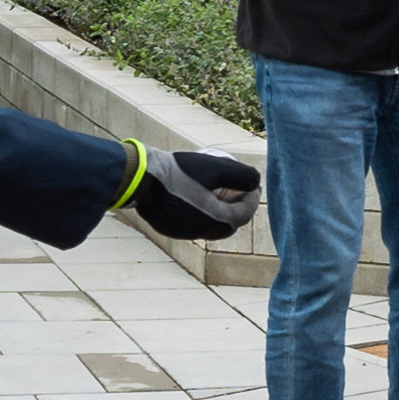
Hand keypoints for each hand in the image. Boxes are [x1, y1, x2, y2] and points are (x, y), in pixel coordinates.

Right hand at [126, 148, 258, 240]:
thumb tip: (256, 183)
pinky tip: (197, 197)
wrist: (142, 179)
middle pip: (229, 225)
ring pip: (211, 226)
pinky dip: (202, 214)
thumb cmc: (180, 171)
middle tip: (239, 192)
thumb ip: (242, 175)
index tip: (254, 185)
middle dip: (238, 209)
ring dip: (220, 213)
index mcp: (216, 220)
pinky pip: (194, 224)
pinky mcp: (171, 229)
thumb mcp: (215, 167)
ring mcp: (185, 232)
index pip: (244, 214)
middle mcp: (202, 231)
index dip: (252, 199)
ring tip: (219, 194)